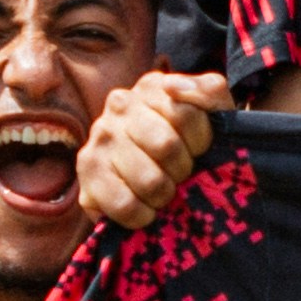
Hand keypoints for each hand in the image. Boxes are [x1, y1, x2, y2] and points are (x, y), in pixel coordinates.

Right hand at [75, 69, 227, 229]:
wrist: (159, 186)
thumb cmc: (191, 147)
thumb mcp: (213, 113)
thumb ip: (208, 90)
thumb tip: (172, 86)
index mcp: (152, 88)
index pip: (188, 115)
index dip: (202, 142)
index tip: (198, 150)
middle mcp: (120, 105)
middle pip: (166, 146)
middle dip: (183, 169)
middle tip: (180, 175)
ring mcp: (99, 137)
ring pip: (148, 179)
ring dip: (164, 195)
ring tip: (163, 192)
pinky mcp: (87, 172)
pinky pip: (124, 204)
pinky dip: (142, 215)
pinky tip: (145, 209)